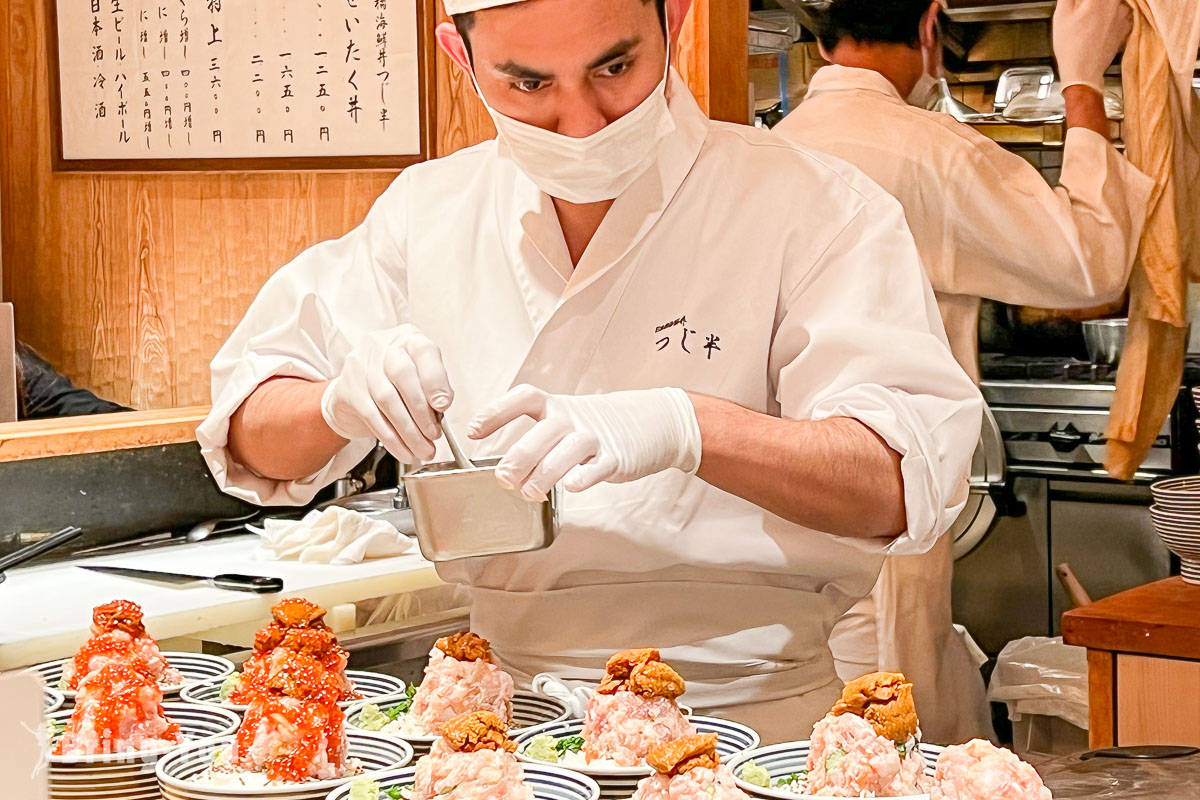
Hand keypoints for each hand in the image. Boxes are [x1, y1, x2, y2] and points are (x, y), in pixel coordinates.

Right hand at [320, 324, 451, 462]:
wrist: (354, 391)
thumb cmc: (394, 382)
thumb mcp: (419, 376)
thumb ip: (433, 387)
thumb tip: (441, 407)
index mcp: (406, 338)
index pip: (423, 351)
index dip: (435, 379)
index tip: (444, 405)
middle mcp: (381, 346)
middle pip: (402, 374)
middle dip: (422, 410)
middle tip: (434, 434)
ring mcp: (360, 366)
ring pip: (387, 400)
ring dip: (409, 431)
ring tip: (423, 449)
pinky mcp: (348, 389)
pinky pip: (372, 417)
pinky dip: (392, 438)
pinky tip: (404, 451)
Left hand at [467, 385, 701, 499]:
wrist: (652, 421)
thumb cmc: (597, 425)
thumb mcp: (565, 418)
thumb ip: (537, 438)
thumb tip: (505, 467)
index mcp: (555, 405)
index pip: (523, 399)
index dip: (495, 412)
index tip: (473, 431)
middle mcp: (572, 418)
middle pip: (539, 434)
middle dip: (517, 459)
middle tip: (503, 480)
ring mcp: (594, 437)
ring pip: (564, 453)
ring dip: (543, 476)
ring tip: (531, 493)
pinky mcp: (615, 457)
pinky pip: (596, 468)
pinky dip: (582, 477)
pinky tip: (571, 487)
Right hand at [1054, 0, 1132, 93]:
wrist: (1083, 71)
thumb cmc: (1071, 46)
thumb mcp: (1061, 15)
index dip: (1086, 2)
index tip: (1082, 3)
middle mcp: (1116, 4)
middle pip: (1110, 0)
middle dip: (1095, 5)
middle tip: (1086, 9)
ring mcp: (1124, 15)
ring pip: (1120, 2)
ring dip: (1111, 5)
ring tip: (1092, 14)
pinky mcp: (1127, 27)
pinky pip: (1126, 12)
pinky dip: (1118, 12)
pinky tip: (1105, 20)